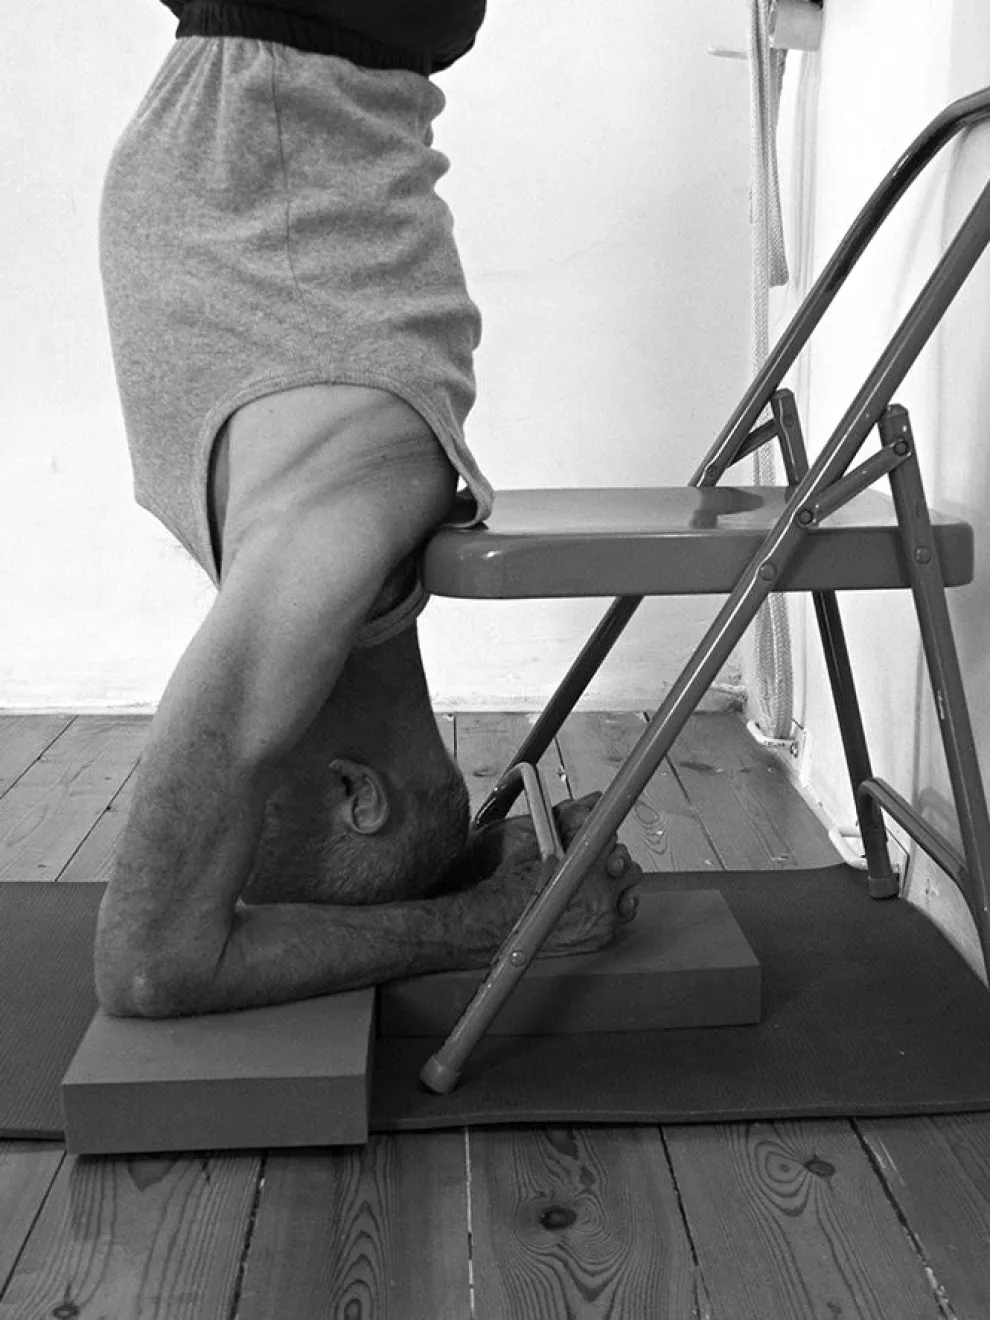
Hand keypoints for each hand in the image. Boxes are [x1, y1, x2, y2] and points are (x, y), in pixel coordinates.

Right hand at [453, 793, 642, 957]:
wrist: (498, 922)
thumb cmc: (514, 886)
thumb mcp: (541, 843)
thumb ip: (571, 821)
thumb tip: (592, 803)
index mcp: (586, 860)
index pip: (610, 836)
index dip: (601, 836)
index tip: (598, 836)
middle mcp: (599, 889)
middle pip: (625, 860)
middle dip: (610, 857)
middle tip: (592, 860)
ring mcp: (603, 915)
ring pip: (630, 884)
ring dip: (617, 879)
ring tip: (595, 879)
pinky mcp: (602, 934)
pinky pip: (625, 912)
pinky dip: (616, 905)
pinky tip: (600, 900)